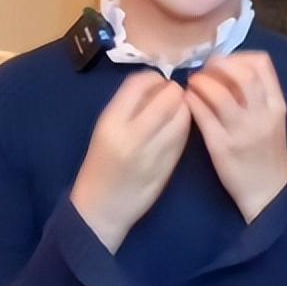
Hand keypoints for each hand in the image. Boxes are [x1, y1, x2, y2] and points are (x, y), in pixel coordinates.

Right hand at [70, 70, 191, 252]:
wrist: (101, 208)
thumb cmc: (100, 165)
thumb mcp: (105, 130)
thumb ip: (128, 107)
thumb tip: (157, 84)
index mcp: (111, 122)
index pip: (139, 84)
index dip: (154, 78)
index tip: (157, 82)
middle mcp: (132, 135)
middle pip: (166, 99)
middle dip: (175, 91)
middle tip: (175, 93)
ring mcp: (152, 152)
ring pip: (181, 117)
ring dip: (185, 108)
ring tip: (179, 109)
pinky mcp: (168, 166)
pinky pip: (184, 137)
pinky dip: (186, 126)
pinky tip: (180, 127)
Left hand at [185, 51, 286, 223]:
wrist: (269, 193)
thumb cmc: (267, 153)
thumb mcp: (273, 120)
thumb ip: (259, 95)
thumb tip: (229, 69)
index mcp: (276, 105)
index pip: (261, 64)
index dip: (238, 57)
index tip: (223, 64)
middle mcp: (261, 115)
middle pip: (241, 74)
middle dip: (218, 65)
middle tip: (204, 70)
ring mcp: (242, 131)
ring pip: (219, 93)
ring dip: (201, 82)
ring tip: (193, 84)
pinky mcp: (222, 147)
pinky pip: (203, 116)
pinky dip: (192, 102)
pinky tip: (187, 101)